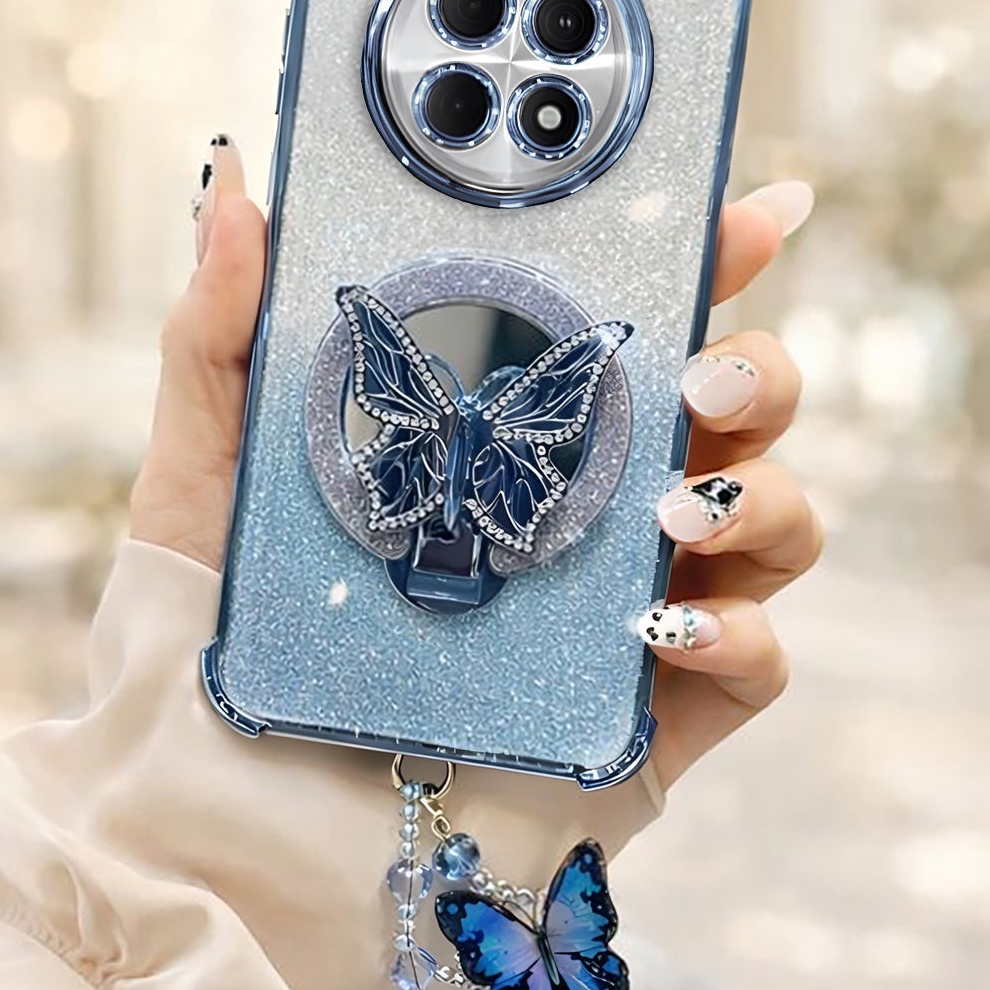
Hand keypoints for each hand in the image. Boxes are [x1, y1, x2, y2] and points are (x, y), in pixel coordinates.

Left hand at [130, 136, 819, 791]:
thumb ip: (220, 330)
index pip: (641, 327)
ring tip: (671, 506)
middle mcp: (596, 509)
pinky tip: (659, 624)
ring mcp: (637, 608)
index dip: (712, 260)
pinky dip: (739, 631)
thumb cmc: (236, 632)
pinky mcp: (657, 714)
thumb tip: (232, 183)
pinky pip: (758, 660)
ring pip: (776, 521)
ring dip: (759, 494)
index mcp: (521, 433)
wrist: (244, 806)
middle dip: (761, 368)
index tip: (746, 211)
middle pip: (741, 412)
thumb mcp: (212, 469)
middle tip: (700, 369)